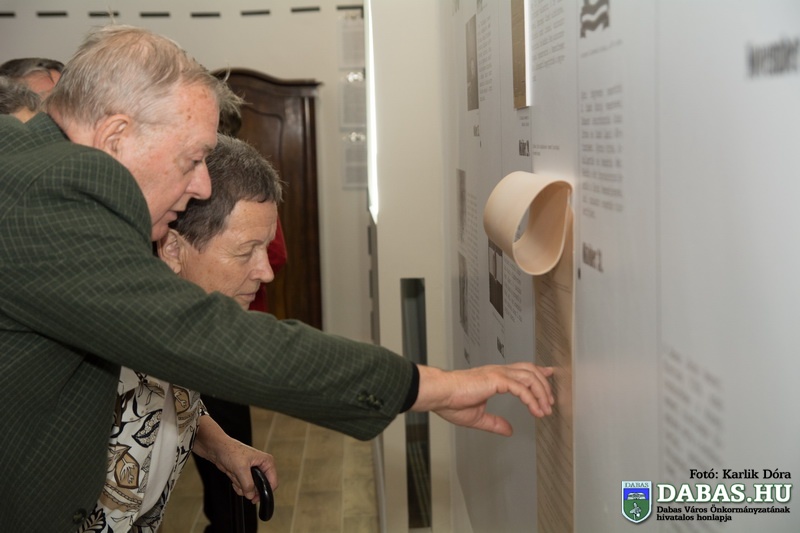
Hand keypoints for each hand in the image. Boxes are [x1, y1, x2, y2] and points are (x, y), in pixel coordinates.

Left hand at [211, 438, 277, 503]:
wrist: (218, 450)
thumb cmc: (231, 451)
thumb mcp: (241, 468)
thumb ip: (248, 484)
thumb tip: (251, 495)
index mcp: (266, 462)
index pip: (272, 481)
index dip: (265, 491)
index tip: (255, 498)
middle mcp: (261, 467)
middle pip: (260, 487)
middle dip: (248, 487)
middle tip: (241, 481)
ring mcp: (253, 472)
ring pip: (251, 489)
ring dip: (241, 485)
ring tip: (235, 474)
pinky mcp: (245, 475)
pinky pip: (244, 487)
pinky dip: (237, 485)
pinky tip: (233, 476)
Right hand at [412, 363, 554, 435]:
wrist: (439, 394)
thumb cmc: (450, 401)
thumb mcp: (477, 417)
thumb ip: (494, 423)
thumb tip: (508, 430)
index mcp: (493, 377)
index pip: (521, 370)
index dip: (538, 372)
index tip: (548, 375)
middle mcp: (498, 372)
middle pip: (530, 370)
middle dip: (544, 384)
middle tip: (551, 401)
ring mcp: (498, 374)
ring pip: (530, 377)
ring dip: (541, 393)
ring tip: (545, 409)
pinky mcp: (496, 379)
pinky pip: (521, 388)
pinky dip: (532, 399)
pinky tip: (536, 410)